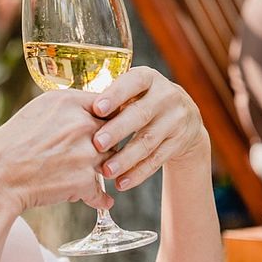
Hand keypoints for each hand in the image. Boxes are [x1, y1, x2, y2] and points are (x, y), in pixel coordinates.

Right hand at [0, 90, 112, 213]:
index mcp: (69, 101)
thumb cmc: (12, 144)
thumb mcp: (39, 111)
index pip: (108, 105)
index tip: (104, 129)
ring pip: (109, 162)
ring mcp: (86, 152)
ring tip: (77, 176)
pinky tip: (98, 200)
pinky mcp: (84, 180)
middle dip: (103, 146)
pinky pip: (100, 192)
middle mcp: (81, 123)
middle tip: (85, 156)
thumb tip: (93, 112)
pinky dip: (97, 198)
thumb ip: (69, 109)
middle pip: (112, 134)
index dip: (107, 119)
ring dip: (97, 170)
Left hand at [90, 67, 209, 190]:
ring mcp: (175, 120)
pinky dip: (138, 173)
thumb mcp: (133, 91)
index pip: (133, 82)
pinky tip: (122, 182)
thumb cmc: (143, 101)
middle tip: (97, 144)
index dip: (115, 95)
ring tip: (106, 171)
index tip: (96, 109)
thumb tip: (77, 110)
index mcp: (148, 78)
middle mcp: (166, 96)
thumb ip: (112, 98)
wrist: (185, 117)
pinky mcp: (178, 142)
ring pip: (148, 141)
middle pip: (140, 114)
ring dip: (126, 158)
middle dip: (118, 130)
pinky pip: (156, 160)